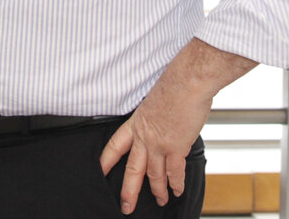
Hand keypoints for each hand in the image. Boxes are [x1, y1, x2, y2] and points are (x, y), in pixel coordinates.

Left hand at [99, 85, 210, 213]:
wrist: (188, 81)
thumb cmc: (175, 85)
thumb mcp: (154, 100)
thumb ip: (154, 117)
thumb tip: (162, 124)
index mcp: (137, 122)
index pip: (116, 145)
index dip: (107, 160)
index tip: (100, 170)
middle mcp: (145, 136)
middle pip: (132, 169)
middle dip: (128, 190)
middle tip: (126, 205)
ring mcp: (160, 143)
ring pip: (154, 175)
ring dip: (157, 190)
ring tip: (160, 200)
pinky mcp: (176, 147)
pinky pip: (175, 172)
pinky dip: (176, 184)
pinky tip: (177, 191)